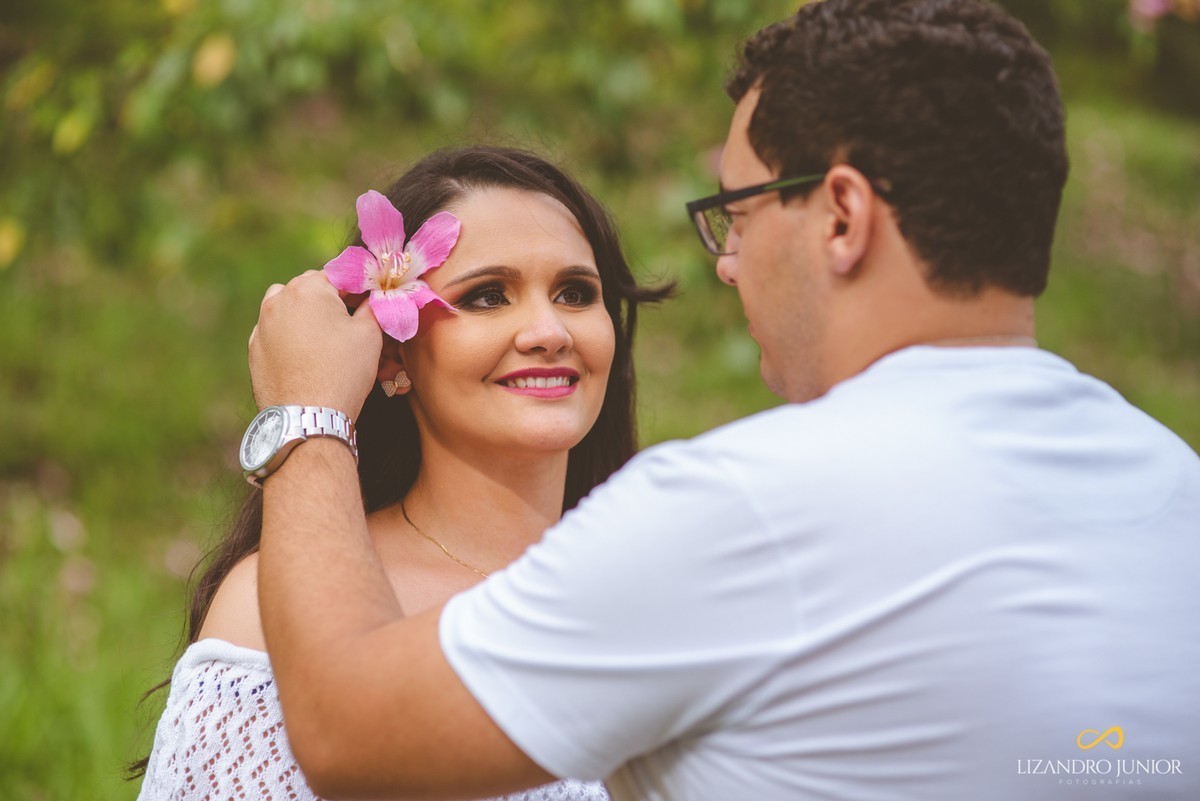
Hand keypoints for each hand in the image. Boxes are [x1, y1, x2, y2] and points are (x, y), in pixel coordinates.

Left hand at [248, 270, 381, 419]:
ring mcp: (262, 325)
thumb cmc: (343, 372)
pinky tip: (306, 355)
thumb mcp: (370, 334)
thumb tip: (374, 298)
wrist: (308, 416)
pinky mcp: (255, 348)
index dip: (359, 288)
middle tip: (350, 322)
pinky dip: (290, 335)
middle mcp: (278, 299)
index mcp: (309, 288)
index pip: (340, 275)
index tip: (371, 302)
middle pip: (311, 287)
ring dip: (305, 313)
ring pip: (287, 306)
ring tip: (324, 337)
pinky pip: (275, 331)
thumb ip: (373, 307)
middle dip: (330, 299)